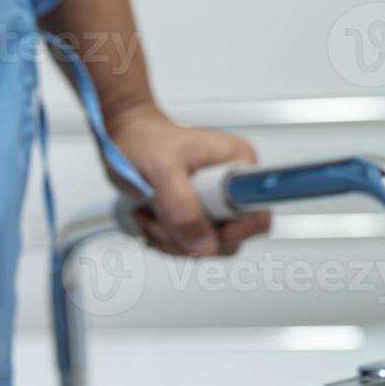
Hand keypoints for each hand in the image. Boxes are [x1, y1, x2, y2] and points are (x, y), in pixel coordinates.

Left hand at [105, 103, 271, 257]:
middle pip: (230, 238)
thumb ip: (183, 208)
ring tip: (152, 213)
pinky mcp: (198, 218)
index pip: (258, 212)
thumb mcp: (162, 171)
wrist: (126, 139)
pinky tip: (151, 218)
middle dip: (190, 236)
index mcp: (238, 165)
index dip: (236, 229)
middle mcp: (232, 188)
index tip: (209, 227)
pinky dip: (164, 239)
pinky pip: (189, 246)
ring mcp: (215, 206)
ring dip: (171, 238)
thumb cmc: (145, 141)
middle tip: (163, 216)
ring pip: (205, 246)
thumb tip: (206, 244)